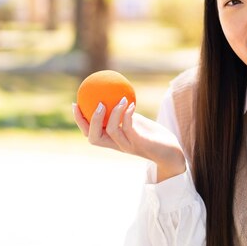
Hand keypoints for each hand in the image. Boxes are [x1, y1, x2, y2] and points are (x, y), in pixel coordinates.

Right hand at [72, 98, 186, 181]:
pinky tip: (131, 103)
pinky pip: (129, 127)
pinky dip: (127, 114)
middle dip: (90, 121)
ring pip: (110, 131)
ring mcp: (128, 145)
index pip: (90, 134)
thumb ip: (124, 114)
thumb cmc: (152, 135)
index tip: (75, 104)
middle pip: (93, 138)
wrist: (171, 151)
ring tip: (119, 99)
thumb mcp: (136, 122)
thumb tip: (115, 93)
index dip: (79, 121)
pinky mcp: (140, 143)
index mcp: (112, 140)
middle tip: (96, 103)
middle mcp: (117, 145)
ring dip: (113, 113)